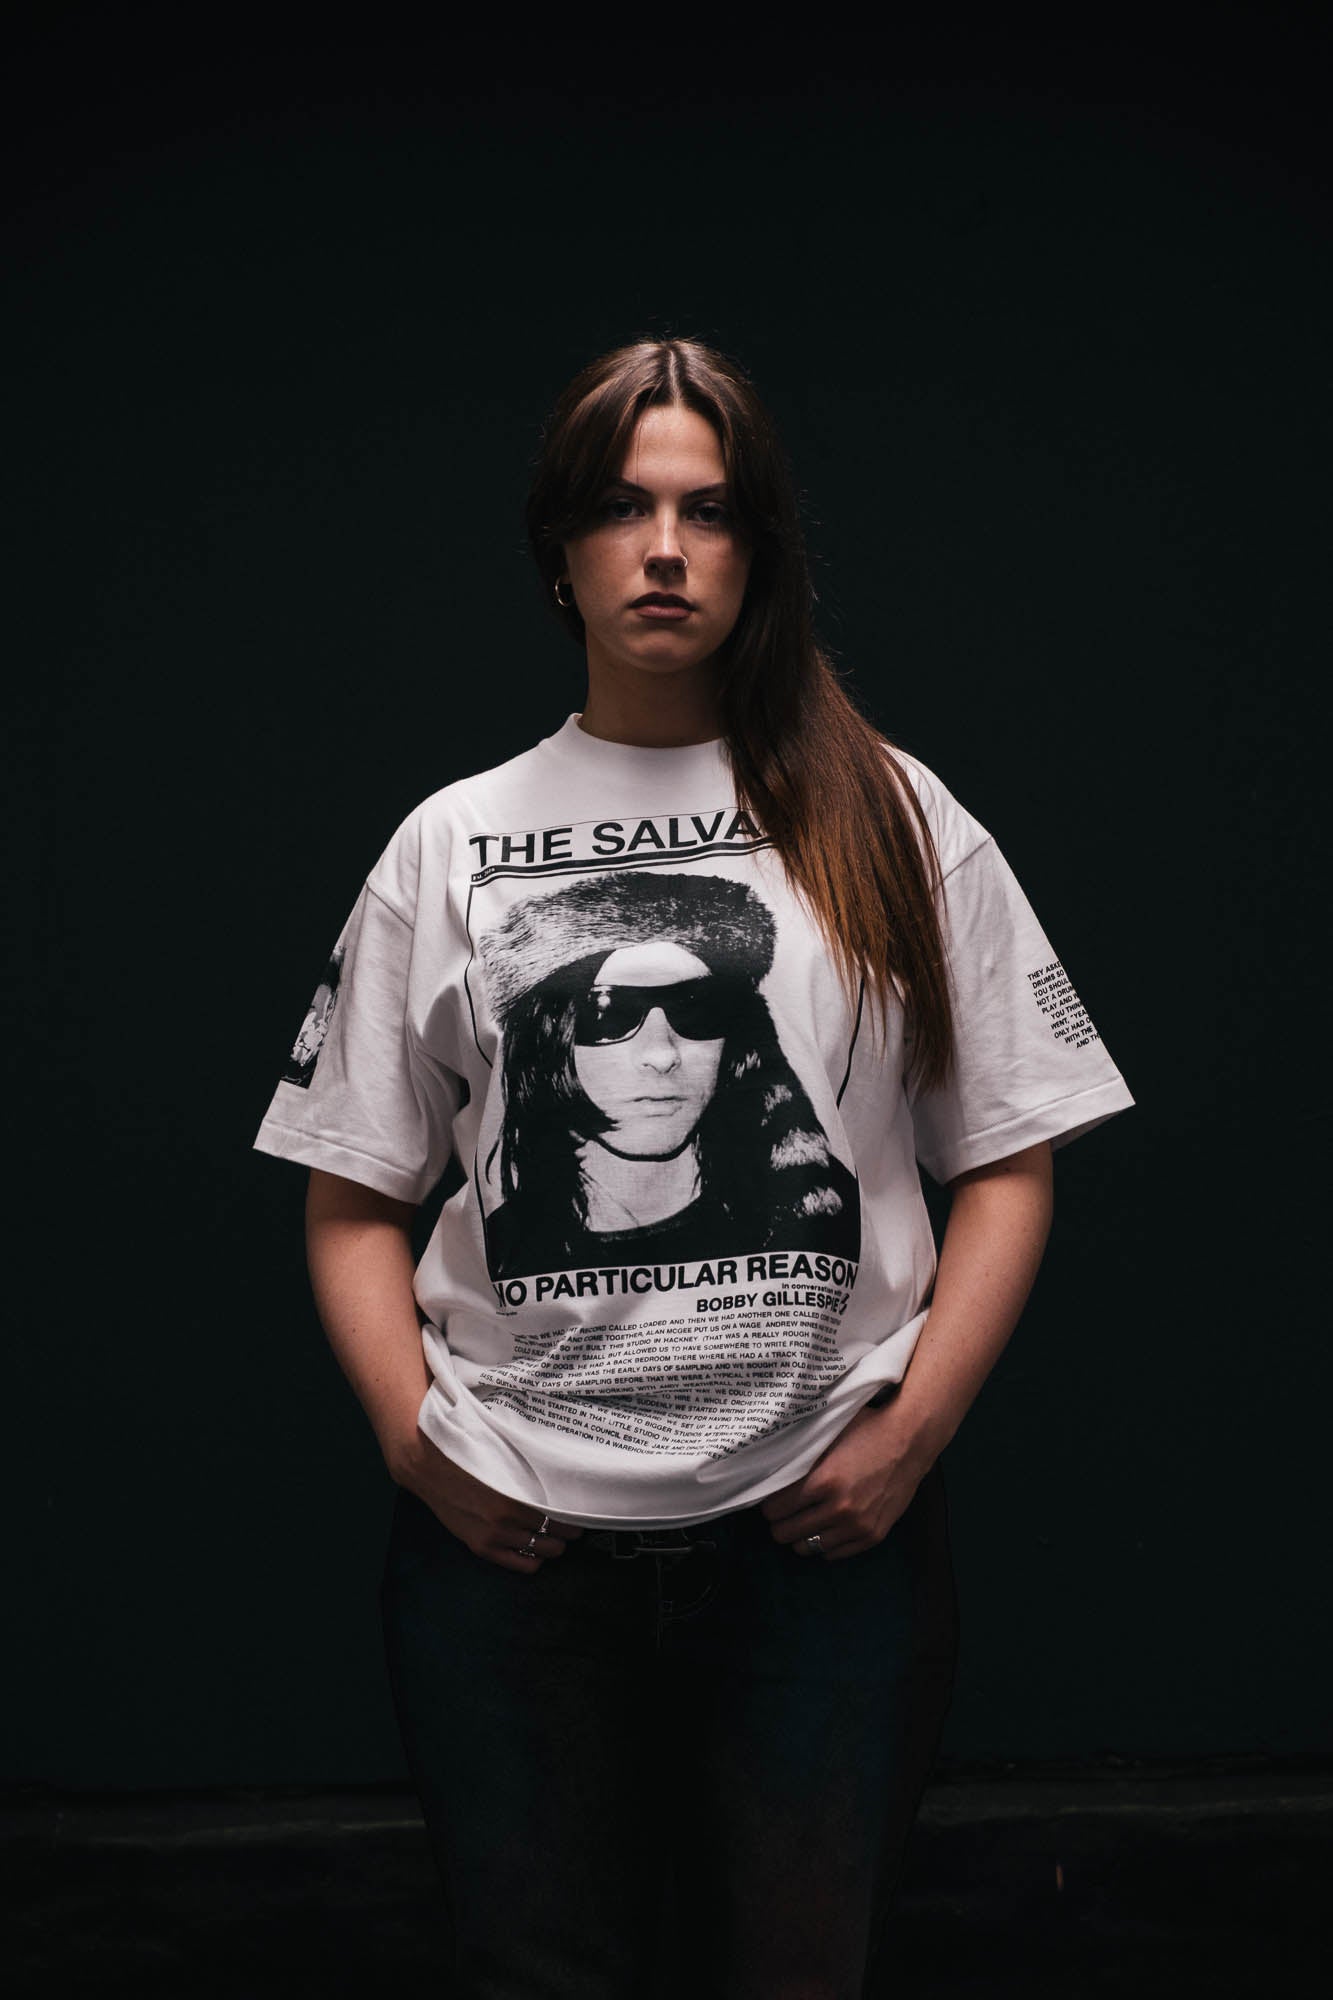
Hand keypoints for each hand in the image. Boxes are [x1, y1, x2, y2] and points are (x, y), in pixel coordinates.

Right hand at [390, 1428, 584, 1575]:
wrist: (429, 1465)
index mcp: (513, 1498)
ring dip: (551, 1546)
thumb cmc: (467, 1454)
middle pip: (554, 1539)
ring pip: (540, 1554)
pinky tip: (536, 1548)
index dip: (574, 1520)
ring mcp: (492, 1538)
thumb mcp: (505, 1459)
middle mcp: (505, 1523)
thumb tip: (559, 1484)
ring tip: (556, 1536)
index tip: (581, 1517)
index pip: (558, 1519)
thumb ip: (530, 1476)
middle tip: (570, 1526)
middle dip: (565, 1533)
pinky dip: (533, 1559)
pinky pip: (519, 1564)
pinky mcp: (480, 1546)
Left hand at [759, 1400, 933, 1560]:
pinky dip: (824, 1544)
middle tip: (783, 1513)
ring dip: (800, 1536)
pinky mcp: (873, 1535)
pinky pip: (834, 1554)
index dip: (768, 1505)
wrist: (910, 1440)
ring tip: (802, 1522)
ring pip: (808, 1548)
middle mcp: (839, 1508)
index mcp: (823, 1481)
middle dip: (779, 1523)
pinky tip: (824, 1529)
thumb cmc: (866, 1430)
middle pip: (786, 1533)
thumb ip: (801, 1457)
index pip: (774, 1510)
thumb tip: (769, 1469)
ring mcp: (857, 1525)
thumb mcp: (828, 1436)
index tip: (771, 1500)